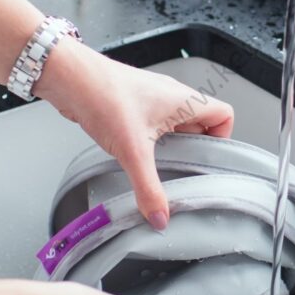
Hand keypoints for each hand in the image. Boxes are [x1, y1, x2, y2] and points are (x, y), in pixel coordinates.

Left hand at [35, 38, 235, 229]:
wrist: (70, 78)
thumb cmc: (105, 96)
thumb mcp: (133, 151)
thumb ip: (148, 188)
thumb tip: (160, 215)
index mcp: (183, 100)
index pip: (224, 114)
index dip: (223, 138)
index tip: (208, 160)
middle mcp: (170, 96)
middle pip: (200, 123)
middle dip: (192, 148)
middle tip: (181, 170)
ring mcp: (150, 99)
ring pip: (174, 124)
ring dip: (169, 145)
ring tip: (157, 164)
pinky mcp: (132, 104)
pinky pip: (152, 124)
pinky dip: (149, 141)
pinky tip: (134, 154)